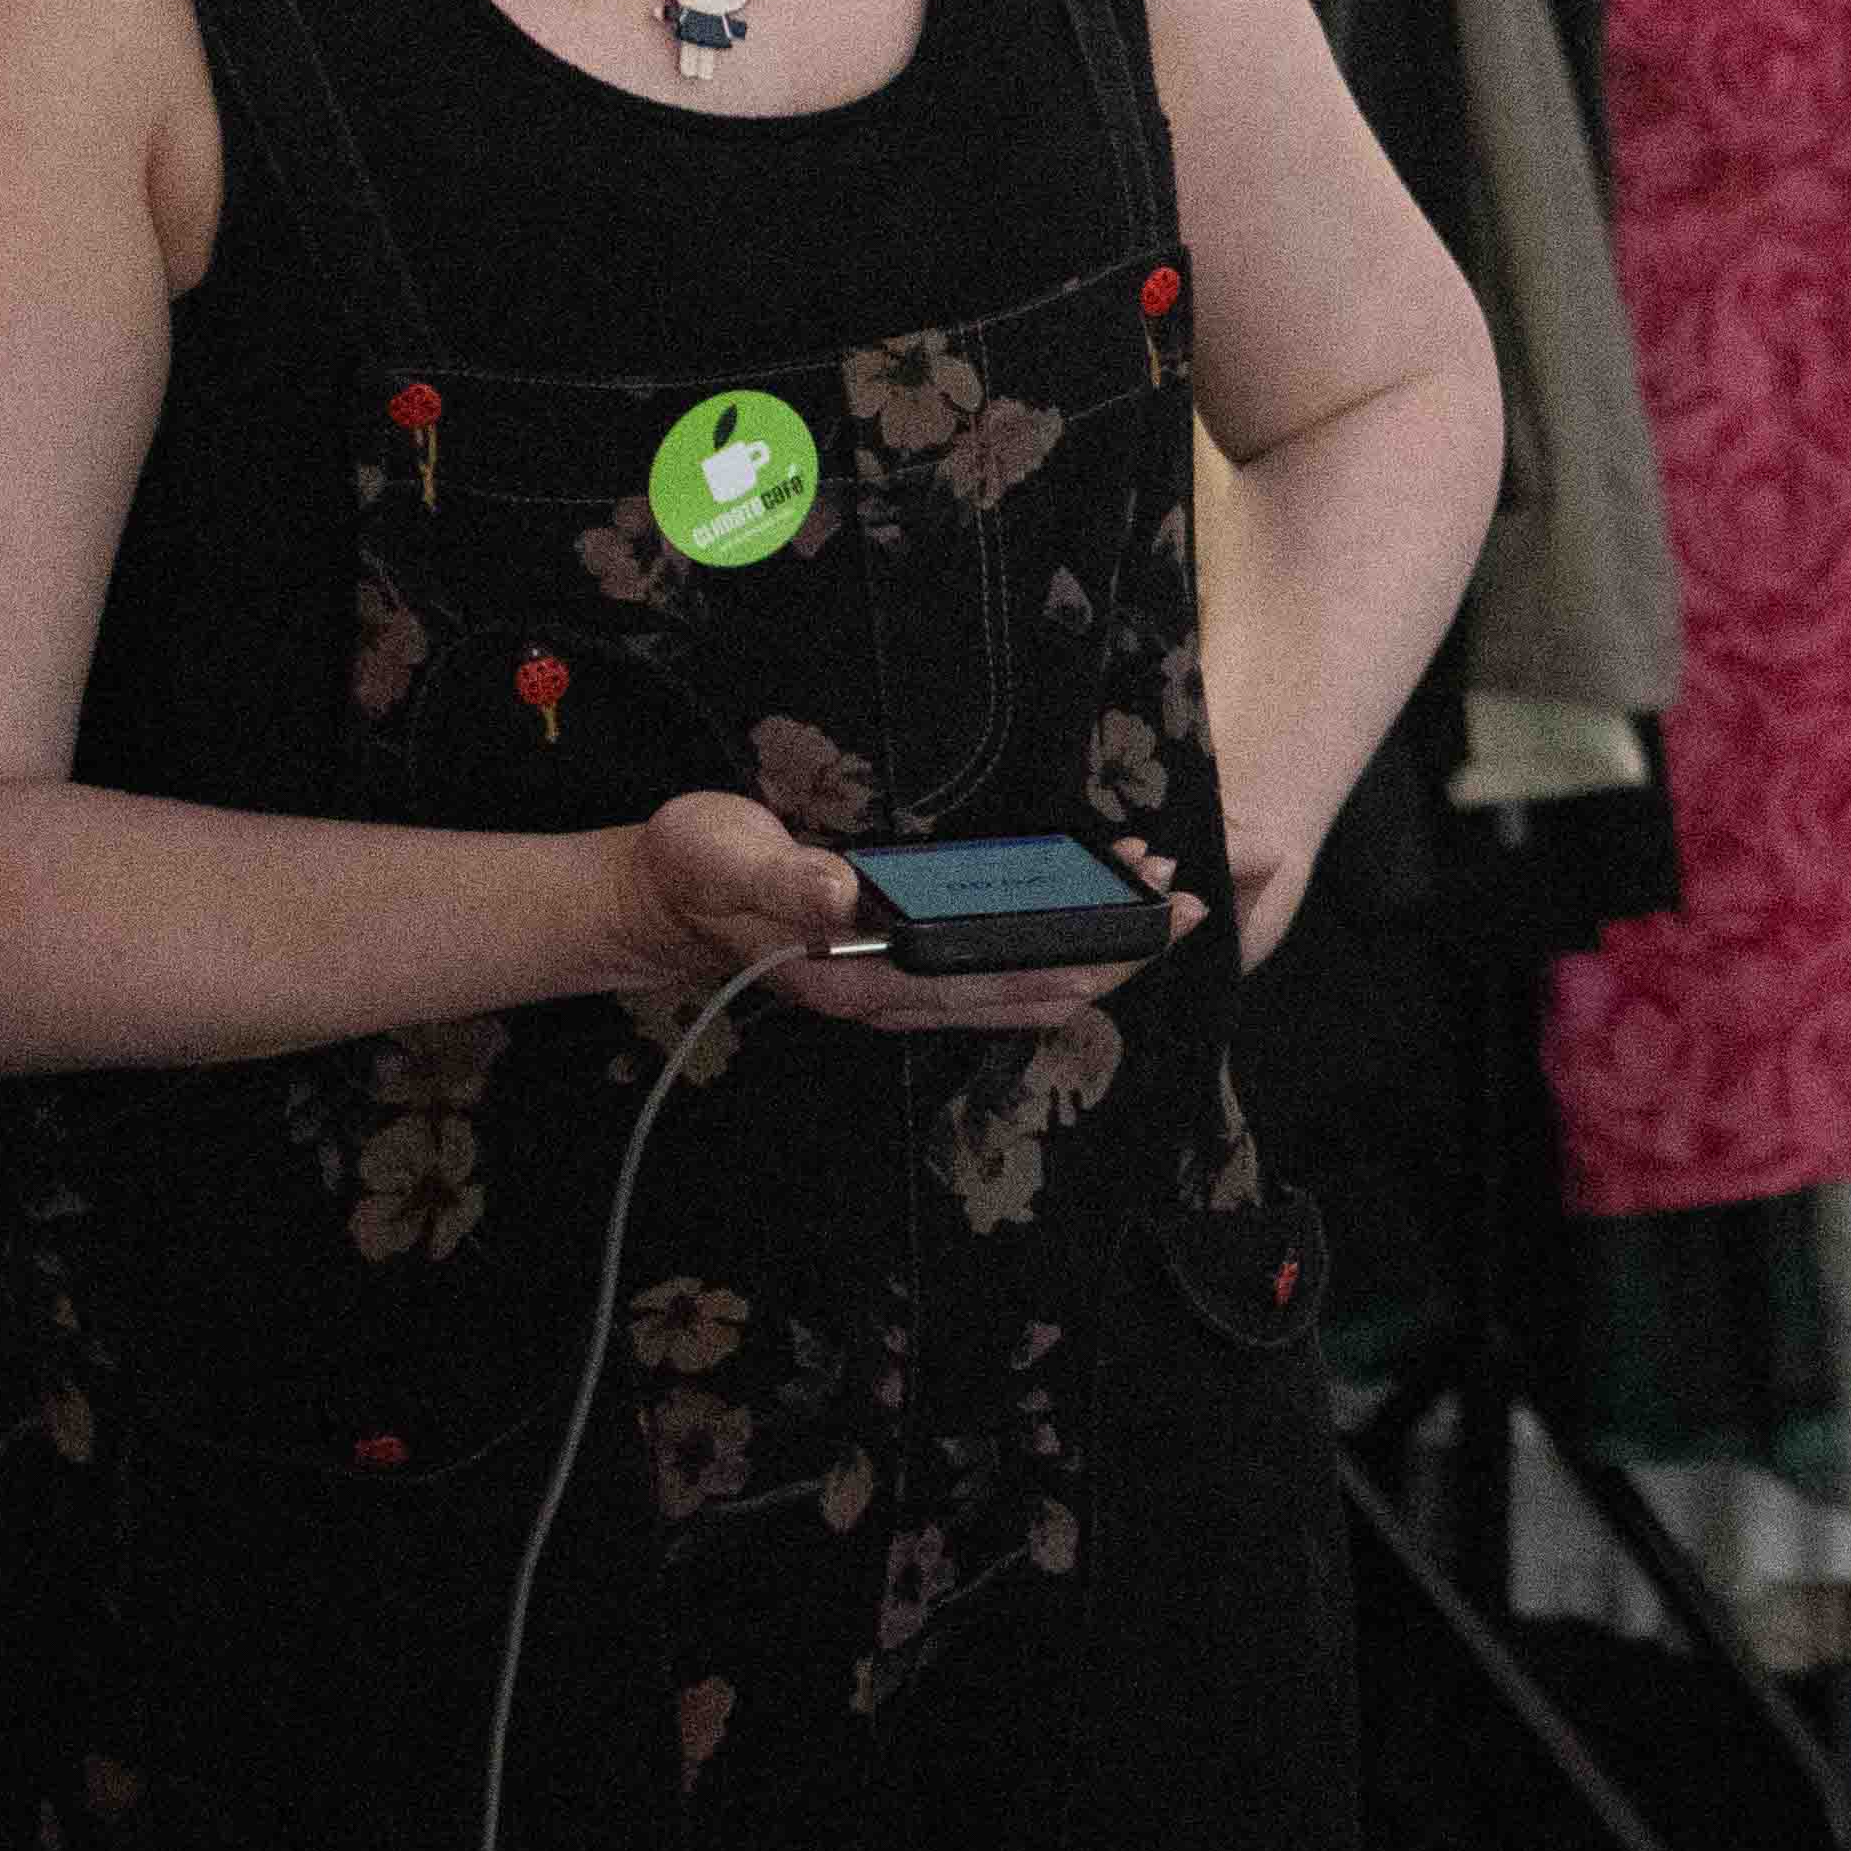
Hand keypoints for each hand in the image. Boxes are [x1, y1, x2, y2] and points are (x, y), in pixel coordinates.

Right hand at [611, 790, 1207, 1035]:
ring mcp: (898, 982)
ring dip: (1094, 945)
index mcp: (866, 975)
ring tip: (1165, 905)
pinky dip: (1048, 940)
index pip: (997, 970)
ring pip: (1018, 977)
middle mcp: (895, 991)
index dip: (1077, 944)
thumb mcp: (729, 860)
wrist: (652, 902)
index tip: (1150, 912)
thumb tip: (848, 901)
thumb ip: (787, 883)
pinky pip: (991, 963)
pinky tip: (1088, 920)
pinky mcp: (894, 960)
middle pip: (1028, 982)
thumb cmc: (691, 871)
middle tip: (1198, 905)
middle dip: (1117, 949)